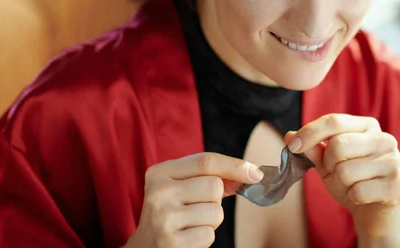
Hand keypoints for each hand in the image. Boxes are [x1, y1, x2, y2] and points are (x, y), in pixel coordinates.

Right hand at [125, 152, 263, 247]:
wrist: (144, 247)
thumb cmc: (170, 212)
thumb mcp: (181, 187)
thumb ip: (211, 177)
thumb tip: (251, 173)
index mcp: (159, 172)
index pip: (205, 161)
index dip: (234, 166)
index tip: (256, 173)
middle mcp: (158, 192)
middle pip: (214, 186)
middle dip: (215, 199)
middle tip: (197, 207)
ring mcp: (163, 217)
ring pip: (215, 212)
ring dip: (211, 221)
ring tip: (191, 223)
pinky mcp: (171, 242)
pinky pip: (209, 234)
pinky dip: (204, 237)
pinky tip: (187, 237)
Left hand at [284, 114, 399, 242]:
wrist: (373, 210)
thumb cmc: (350, 180)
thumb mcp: (326, 162)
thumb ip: (311, 148)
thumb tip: (290, 136)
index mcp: (367, 126)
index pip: (334, 120)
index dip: (310, 132)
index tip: (293, 146)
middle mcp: (385, 139)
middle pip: (338, 145)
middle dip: (328, 165)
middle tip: (335, 173)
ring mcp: (395, 162)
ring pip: (347, 171)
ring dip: (341, 184)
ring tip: (351, 185)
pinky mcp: (399, 186)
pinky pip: (359, 191)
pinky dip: (353, 197)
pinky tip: (363, 196)